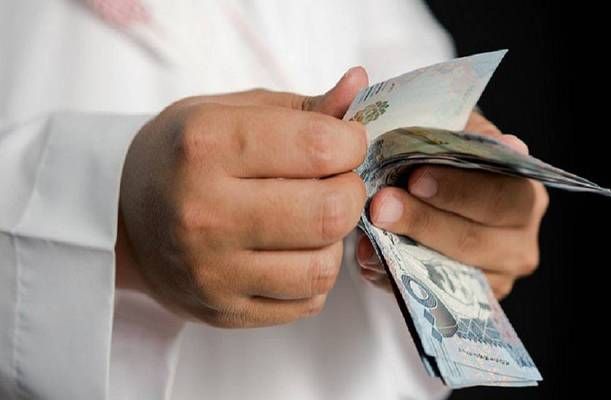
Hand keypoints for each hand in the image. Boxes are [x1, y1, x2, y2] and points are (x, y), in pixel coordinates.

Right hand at [118, 68, 368, 326]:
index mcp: (205, 146)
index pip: (318, 147)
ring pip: (323, 267)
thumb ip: (301, 106)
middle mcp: (204, 212)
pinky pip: (307, 301)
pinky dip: (313, 274)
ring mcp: (212, 270)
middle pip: (329, 212)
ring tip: (311, 219)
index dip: (351, 142)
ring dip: (333, 239)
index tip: (344, 142)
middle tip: (334, 182)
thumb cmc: (182, 157)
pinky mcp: (223, 310)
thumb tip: (359, 84)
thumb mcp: (229, 112)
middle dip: (350, 191)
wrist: (123, 220)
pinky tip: (291, 252)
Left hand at [356, 111, 548, 299]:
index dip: (459, 187)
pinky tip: (368, 259)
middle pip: (477, 236)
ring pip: (453, 270)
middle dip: (425, 221)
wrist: (428, 183)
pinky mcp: (468, 297)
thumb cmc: (433, 149)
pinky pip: (431, 295)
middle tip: (380, 206)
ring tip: (367, 235)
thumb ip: (394, 109)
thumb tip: (356, 81)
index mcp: (519, 179)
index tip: (415, 177)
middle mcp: (517, 228)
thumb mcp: (428, 124)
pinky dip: (397, 278)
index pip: (500, 188)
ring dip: (407, 251)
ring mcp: (496, 268)